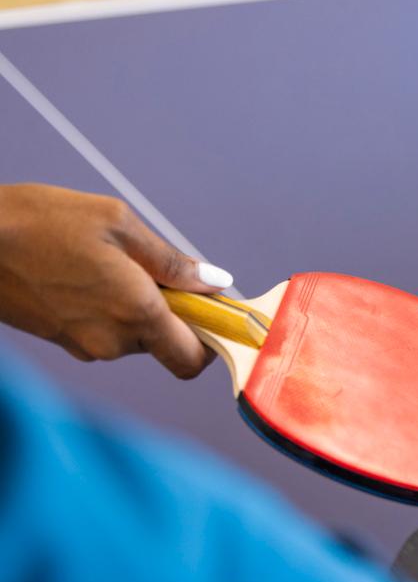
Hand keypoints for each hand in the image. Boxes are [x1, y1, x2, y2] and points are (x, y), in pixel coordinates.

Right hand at [0, 184, 231, 377]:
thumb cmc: (37, 222)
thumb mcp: (116, 222)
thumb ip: (171, 260)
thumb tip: (215, 282)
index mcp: (137, 314)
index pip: (192, 359)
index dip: (209, 340)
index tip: (210, 311)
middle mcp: (112, 342)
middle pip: (165, 343)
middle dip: (170, 313)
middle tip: (151, 269)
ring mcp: (82, 346)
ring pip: (132, 337)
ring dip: (135, 307)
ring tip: (106, 263)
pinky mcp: (60, 341)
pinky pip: (102, 332)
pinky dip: (107, 309)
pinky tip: (83, 273)